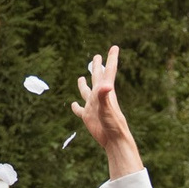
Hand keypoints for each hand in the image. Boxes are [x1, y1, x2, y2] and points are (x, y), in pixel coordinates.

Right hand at [71, 46, 142, 175]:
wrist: (113, 140)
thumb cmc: (113, 124)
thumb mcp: (108, 108)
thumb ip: (105, 96)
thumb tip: (106, 85)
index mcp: (105, 91)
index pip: (108, 71)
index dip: (111, 58)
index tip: (114, 47)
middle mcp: (99, 96)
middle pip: (97, 78)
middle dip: (97, 66)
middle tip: (97, 56)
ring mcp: (93, 106)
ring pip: (86, 92)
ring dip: (84, 85)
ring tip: (82, 77)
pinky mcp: (87, 117)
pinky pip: (79, 110)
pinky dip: (76, 106)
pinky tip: (74, 104)